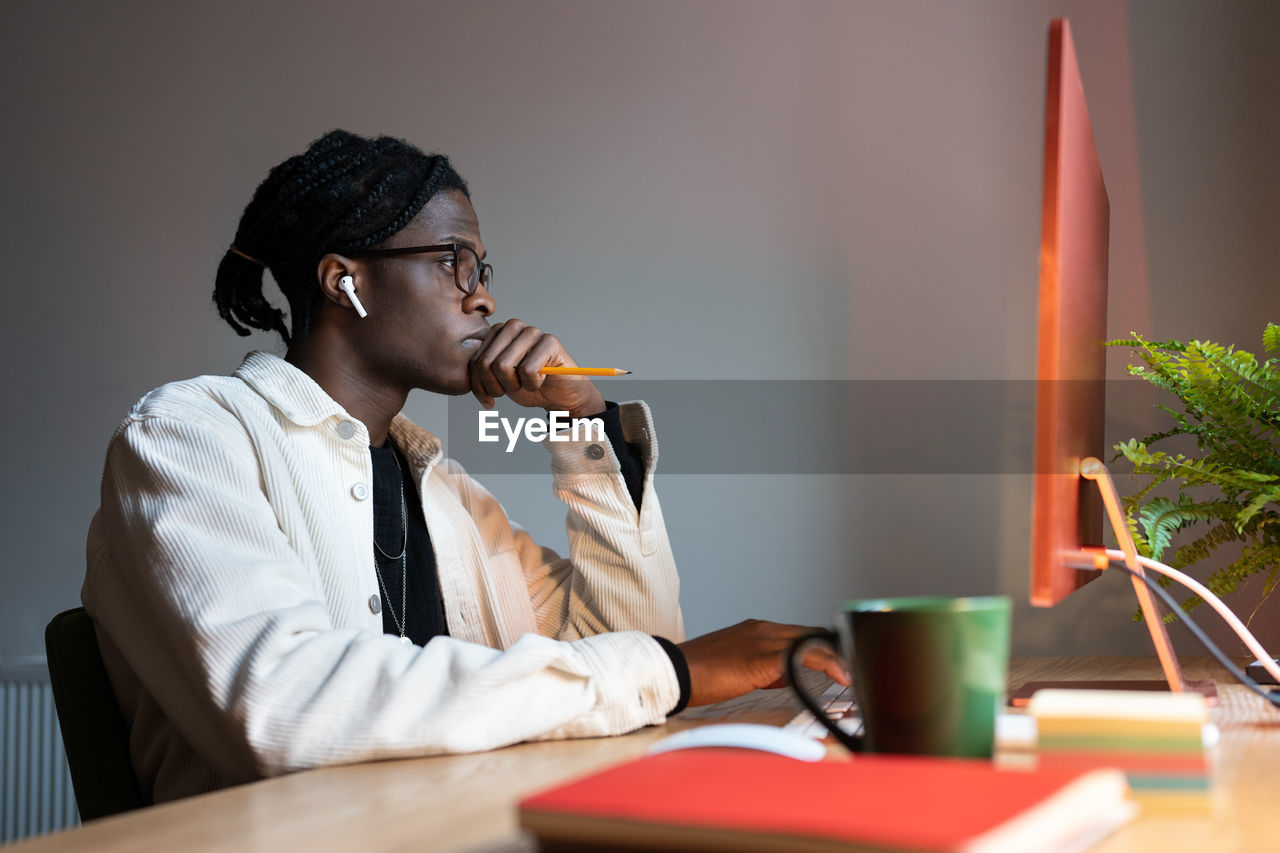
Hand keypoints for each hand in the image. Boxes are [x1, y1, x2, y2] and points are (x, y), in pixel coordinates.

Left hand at [467, 319, 605, 416]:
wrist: (560, 396)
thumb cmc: (528, 386)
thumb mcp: (497, 381)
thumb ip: (480, 371)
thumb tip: (460, 370)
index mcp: (497, 332)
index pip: (474, 361)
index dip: (480, 386)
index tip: (490, 397)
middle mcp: (513, 326)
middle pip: (486, 363)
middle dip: (496, 386)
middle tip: (512, 390)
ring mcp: (532, 332)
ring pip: (503, 366)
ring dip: (514, 385)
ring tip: (527, 384)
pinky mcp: (550, 342)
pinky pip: (527, 370)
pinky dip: (533, 384)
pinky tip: (541, 380)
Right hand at [678, 619, 849, 706]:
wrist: (675, 672)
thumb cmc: (700, 674)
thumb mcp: (739, 668)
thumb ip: (765, 668)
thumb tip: (786, 676)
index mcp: (757, 629)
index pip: (801, 634)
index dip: (825, 647)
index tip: (842, 662)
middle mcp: (763, 629)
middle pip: (812, 634)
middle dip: (837, 651)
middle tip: (854, 668)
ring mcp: (763, 639)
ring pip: (812, 642)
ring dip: (837, 658)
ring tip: (853, 674)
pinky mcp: (762, 656)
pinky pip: (804, 656)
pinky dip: (828, 664)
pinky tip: (841, 676)